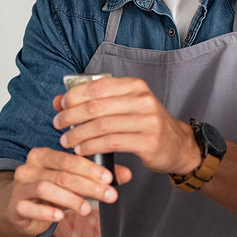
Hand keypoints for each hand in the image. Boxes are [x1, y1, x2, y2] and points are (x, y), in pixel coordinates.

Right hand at [0, 147, 129, 236]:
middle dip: (88, 186)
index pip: (69, 158)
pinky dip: (46, 212)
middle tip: (109, 195)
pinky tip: (60, 216)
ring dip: (70, 199)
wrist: (18, 208)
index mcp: (43, 155)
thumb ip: (97, 176)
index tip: (109, 178)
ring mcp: (20, 186)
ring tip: (87, 209)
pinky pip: (29, 207)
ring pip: (46, 188)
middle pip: (62, 174)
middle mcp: (29, 167)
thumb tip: (127, 174)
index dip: (91, 168)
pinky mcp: (15, 205)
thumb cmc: (49, 191)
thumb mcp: (72, 181)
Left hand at [53, 76, 200, 174]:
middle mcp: (142, 100)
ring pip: (102, 125)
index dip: (74, 96)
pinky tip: (82, 150)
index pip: (97, 87)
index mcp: (134, 86)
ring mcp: (147, 120)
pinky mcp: (148, 141)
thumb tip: (59, 100)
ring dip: (79, 134)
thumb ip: (94, 102)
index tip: (60, 107)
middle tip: (58, 125)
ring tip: (66, 140)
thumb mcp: (124, 106)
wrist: (178, 145)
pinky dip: (92, 146)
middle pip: (96, 106)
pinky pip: (112, 143)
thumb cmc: (145, 124)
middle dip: (71, 116)